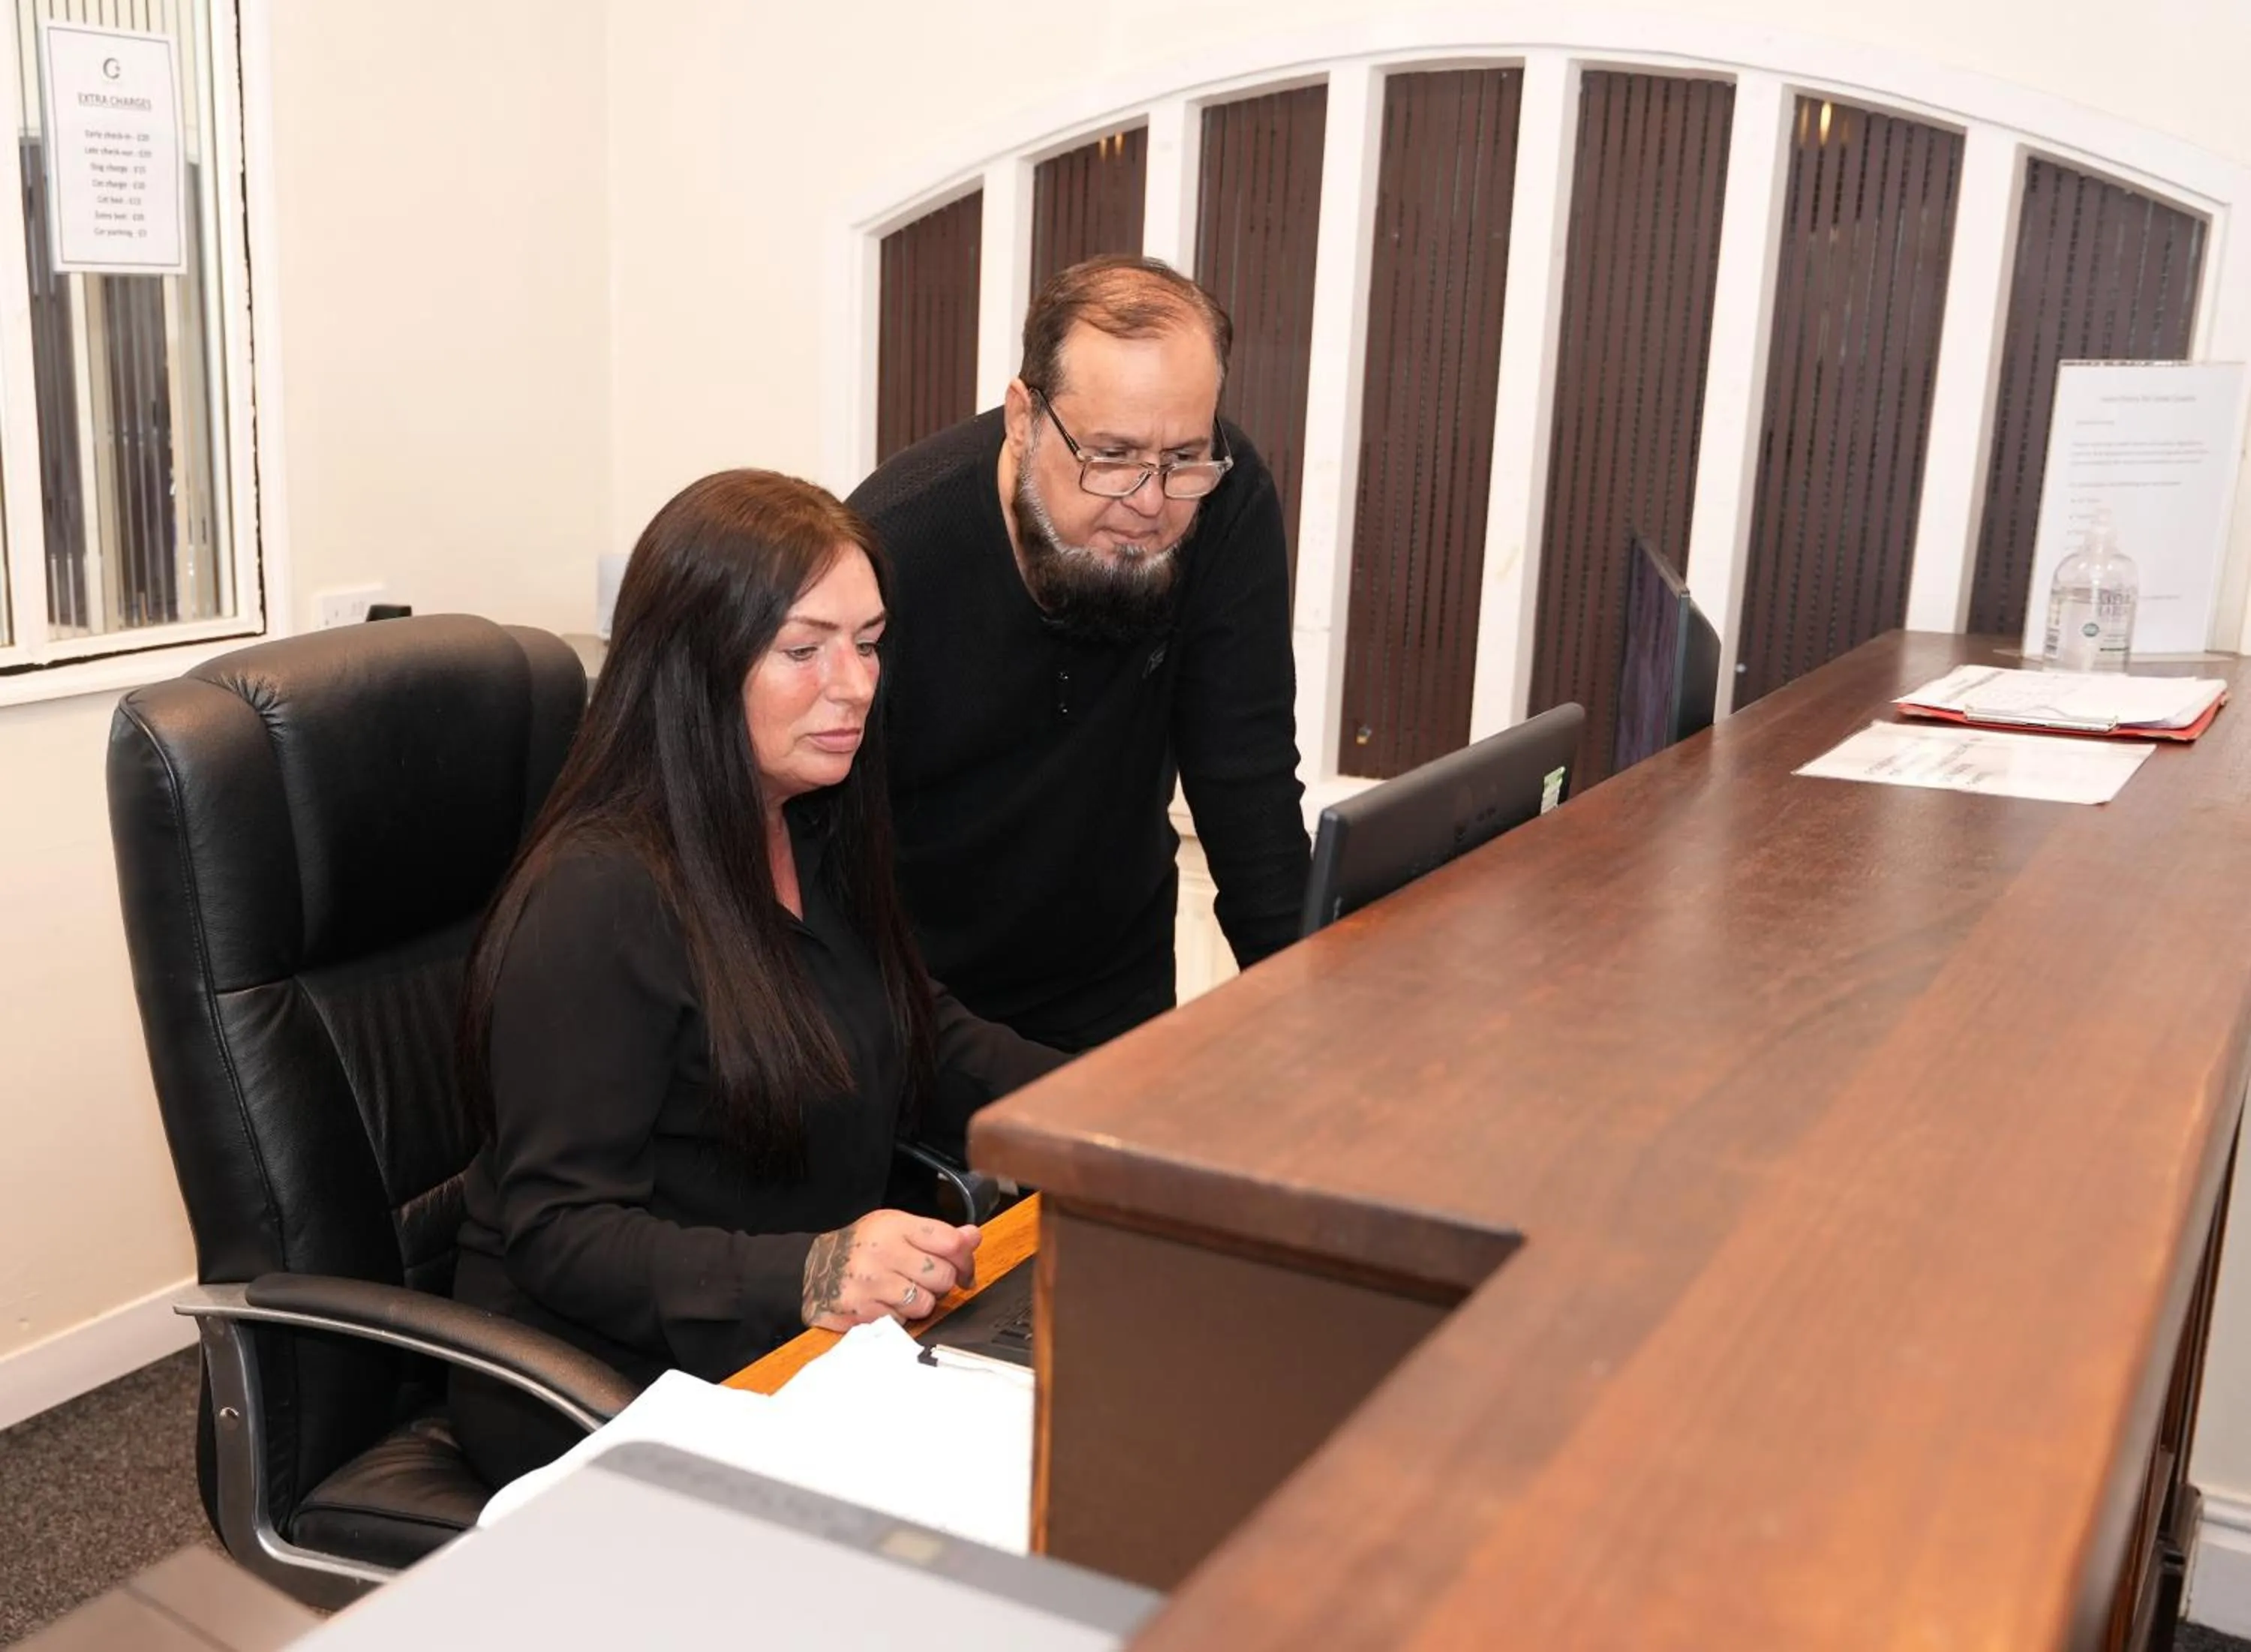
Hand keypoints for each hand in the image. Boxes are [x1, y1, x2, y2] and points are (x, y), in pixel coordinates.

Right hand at [800, 1210, 980, 1331]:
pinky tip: (884, 1303)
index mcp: (894, 1226)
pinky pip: (902, 1322)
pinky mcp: (861, 1314)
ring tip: (902, 1291)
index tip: (964, 1268)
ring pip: (926, 1304)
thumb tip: (973, 1236)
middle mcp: (881, 1253)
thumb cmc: (861, 1247)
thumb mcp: (896, 1227)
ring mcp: (869, 1285)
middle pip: (943, 1276)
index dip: (965, 1258)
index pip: (950, 1241)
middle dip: (941, 1282)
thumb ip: (936, 1234)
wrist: (810, 1269)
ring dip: (920, 1302)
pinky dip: (900, 1316)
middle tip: (926, 1279)